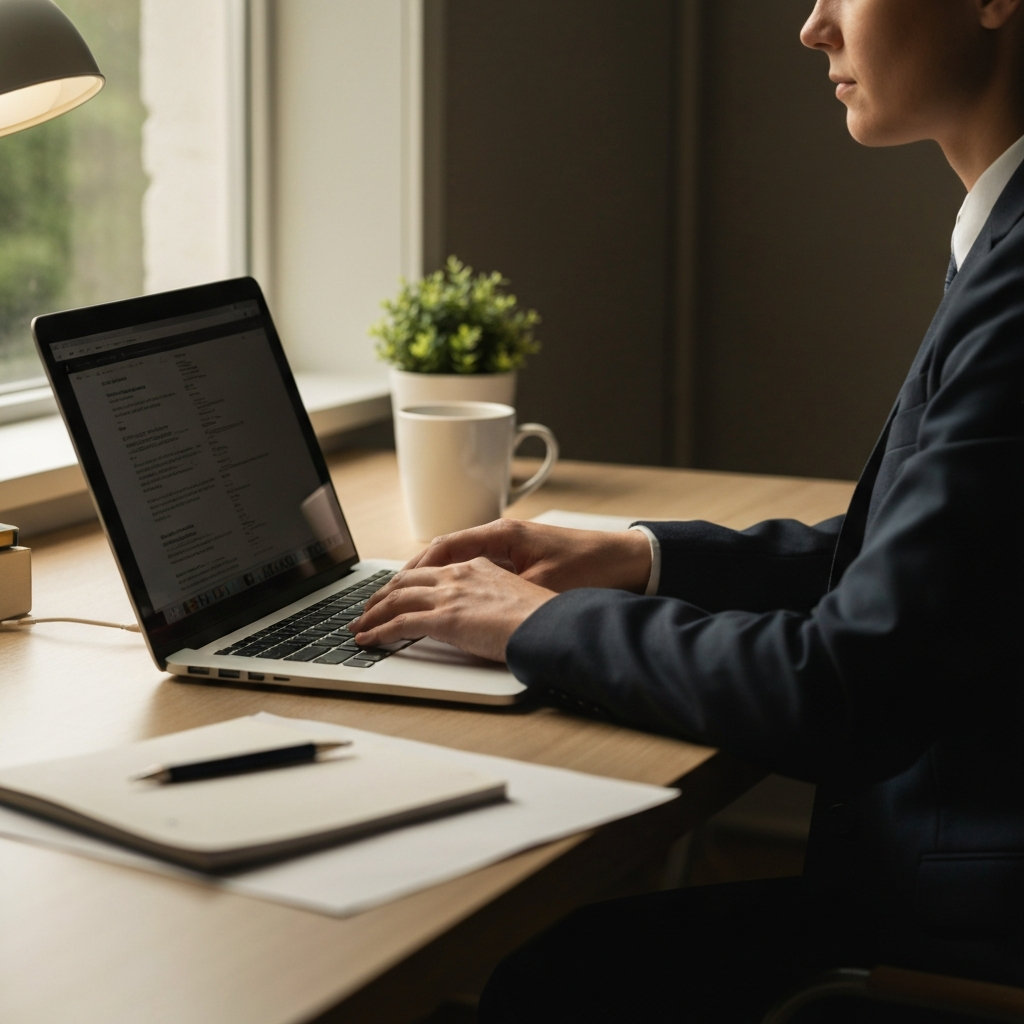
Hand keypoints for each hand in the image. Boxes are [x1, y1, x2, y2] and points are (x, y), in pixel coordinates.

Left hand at [349, 557, 555, 661]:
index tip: (395, 592)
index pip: (431, 570)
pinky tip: (368, 640)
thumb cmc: (541, 616)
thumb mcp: (513, 597)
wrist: (550, 623)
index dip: (407, 581)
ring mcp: (449, 595)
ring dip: (372, 613)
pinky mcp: (444, 618)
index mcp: (477, 566)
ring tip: (359, 626)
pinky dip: (378, 631)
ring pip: (396, 598)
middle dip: (382, 594)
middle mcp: (459, 575)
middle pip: (406, 579)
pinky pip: (399, 624)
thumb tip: (479, 616)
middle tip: (367, 608)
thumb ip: (489, 600)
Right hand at [403, 518, 652, 593]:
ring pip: (457, 558)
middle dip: (412, 573)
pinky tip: (443, 596)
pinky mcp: (521, 558)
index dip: (416, 568)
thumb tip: (474, 611)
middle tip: (384, 595)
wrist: (629, 560)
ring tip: (402, 595)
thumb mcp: (546, 586)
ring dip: (430, 575)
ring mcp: (510, 545)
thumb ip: (508, 596)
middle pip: (444, 550)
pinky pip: (474, 565)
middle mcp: (502, 535)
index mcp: (504, 535)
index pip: (446, 546)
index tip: (392, 587)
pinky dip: (452, 578)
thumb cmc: (593, 567)